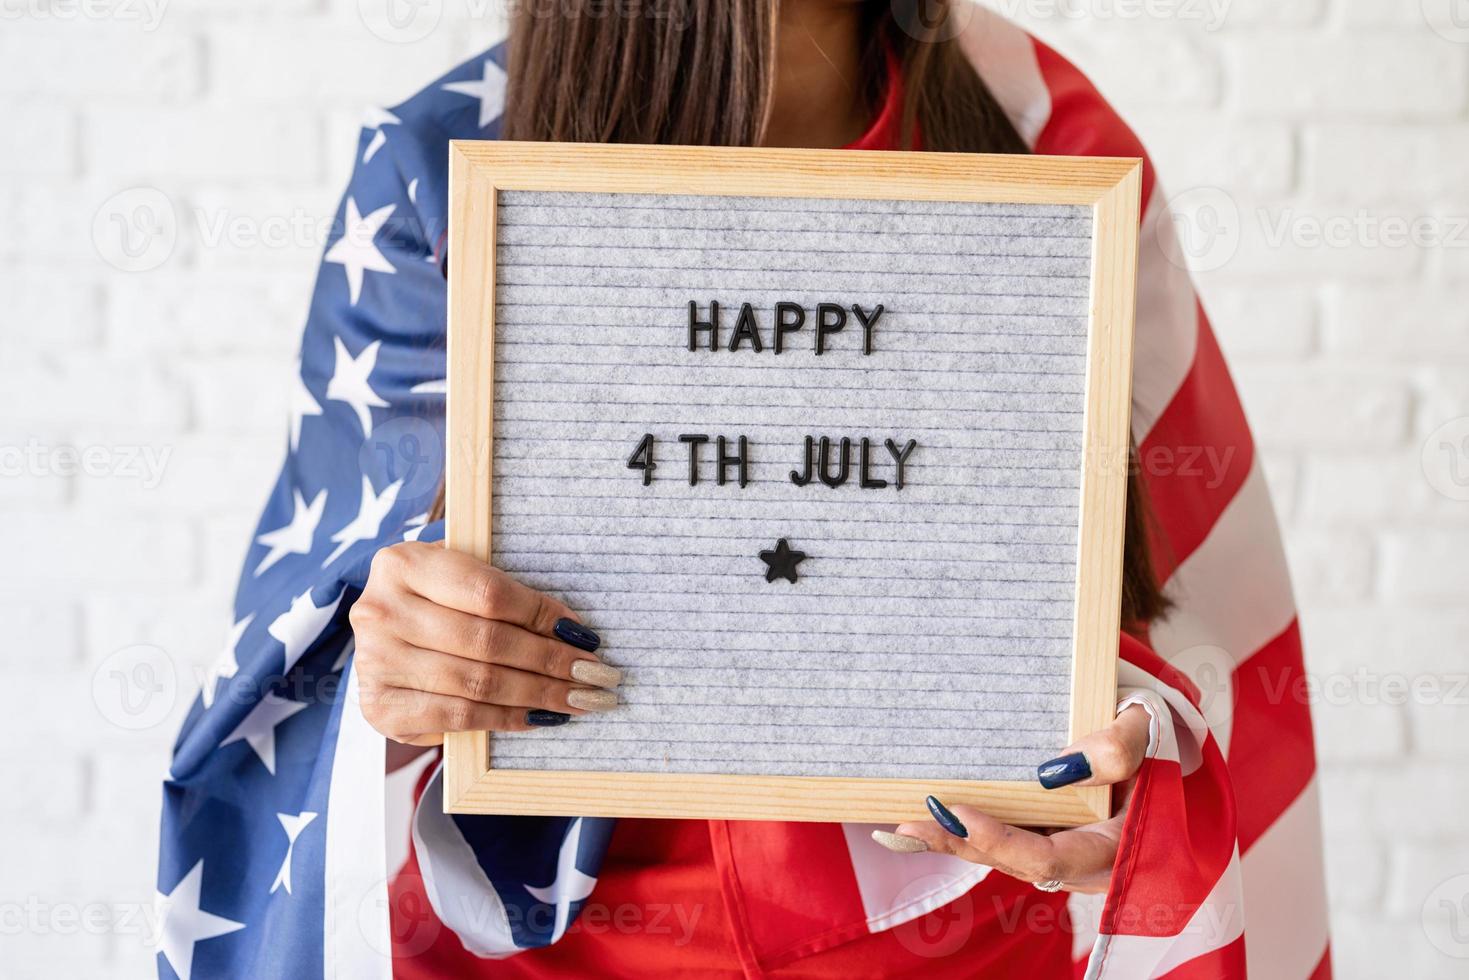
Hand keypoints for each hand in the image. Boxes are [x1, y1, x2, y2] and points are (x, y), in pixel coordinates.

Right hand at [350, 540, 621, 745]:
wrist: (382, 637)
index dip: (542, 615)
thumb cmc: (435, 601)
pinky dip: (504, 718)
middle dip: (552, 662)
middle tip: (596, 675)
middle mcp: (381, 611)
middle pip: (487, 643)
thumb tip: (572, 631)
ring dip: (538, 694)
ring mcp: (375, 662)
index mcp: (403, 563)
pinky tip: (537, 717)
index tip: (583, 635)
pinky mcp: (379, 706)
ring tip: (579, 699)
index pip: (488, 594)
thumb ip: (502, 592)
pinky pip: (457, 716)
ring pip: (477, 683)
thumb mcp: (457, 577)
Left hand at [873, 705, 1151, 894]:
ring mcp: (1061, 849)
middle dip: (960, 845)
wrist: (1159, 739)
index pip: (1051, 858)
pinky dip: (960, 832)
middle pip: (1014, 864)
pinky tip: (915, 822)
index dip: (1003, 840)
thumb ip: (1118, 747)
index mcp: (1116, 844)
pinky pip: (999, 840)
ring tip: (901, 827)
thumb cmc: (1156, 733)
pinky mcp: (1042, 835)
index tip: (961, 812)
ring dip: (951, 842)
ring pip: (1000, 856)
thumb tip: (1057, 769)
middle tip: (910, 824)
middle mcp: (1084, 859)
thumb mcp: (1149, 727)